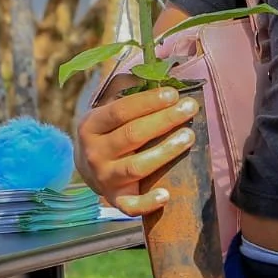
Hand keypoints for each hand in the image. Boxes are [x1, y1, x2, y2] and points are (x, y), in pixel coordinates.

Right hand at [75, 86, 199, 215]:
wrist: (87, 166)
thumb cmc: (109, 130)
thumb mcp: (109, 108)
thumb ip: (129, 91)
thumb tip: (161, 71)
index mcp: (91, 125)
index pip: (120, 111)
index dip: (148, 102)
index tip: (173, 94)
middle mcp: (94, 153)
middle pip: (132, 136)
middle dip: (164, 120)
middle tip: (189, 107)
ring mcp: (104, 178)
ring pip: (136, 167)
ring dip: (165, 152)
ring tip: (189, 137)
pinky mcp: (115, 199)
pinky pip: (130, 206)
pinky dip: (147, 203)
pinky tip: (166, 195)